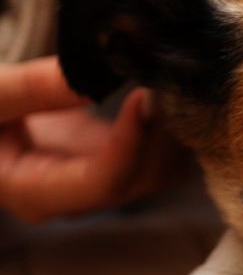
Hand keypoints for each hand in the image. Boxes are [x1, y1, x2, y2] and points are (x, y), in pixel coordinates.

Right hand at [0, 57, 184, 222]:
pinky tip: (172, 89)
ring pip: (165, 173)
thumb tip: (86, 75)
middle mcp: (78, 199)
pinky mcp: (121, 162)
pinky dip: (177, 126)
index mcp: (37, 192)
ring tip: (173, 80)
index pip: (105, 181)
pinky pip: (166, 156)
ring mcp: (103, 183)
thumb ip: (33, 90)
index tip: (145, 93)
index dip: (134, 140)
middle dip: (161, 132)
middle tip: (168, 77)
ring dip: (176, 130)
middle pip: (143, 179)